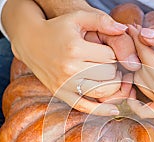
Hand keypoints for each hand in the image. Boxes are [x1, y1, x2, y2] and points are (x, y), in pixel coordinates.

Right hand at [3, 0, 129, 115]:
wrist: (30, 41)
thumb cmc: (57, 28)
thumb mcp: (78, 17)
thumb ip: (102, 20)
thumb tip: (124, 29)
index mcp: (75, 49)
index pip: (110, 56)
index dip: (115, 54)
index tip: (110, 51)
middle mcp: (70, 68)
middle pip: (108, 74)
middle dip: (115, 69)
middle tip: (112, 64)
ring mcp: (65, 83)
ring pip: (101, 91)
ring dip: (112, 86)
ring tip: (110, 77)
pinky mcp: (60, 93)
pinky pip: (84, 107)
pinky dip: (101, 110)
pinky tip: (114, 110)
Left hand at [127, 26, 153, 117]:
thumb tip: (144, 34)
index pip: (144, 56)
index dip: (137, 40)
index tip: (132, 29)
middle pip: (138, 71)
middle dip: (137, 54)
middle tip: (138, 39)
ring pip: (139, 87)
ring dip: (138, 71)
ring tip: (142, 55)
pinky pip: (145, 111)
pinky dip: (136, 103)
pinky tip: (133, 91)